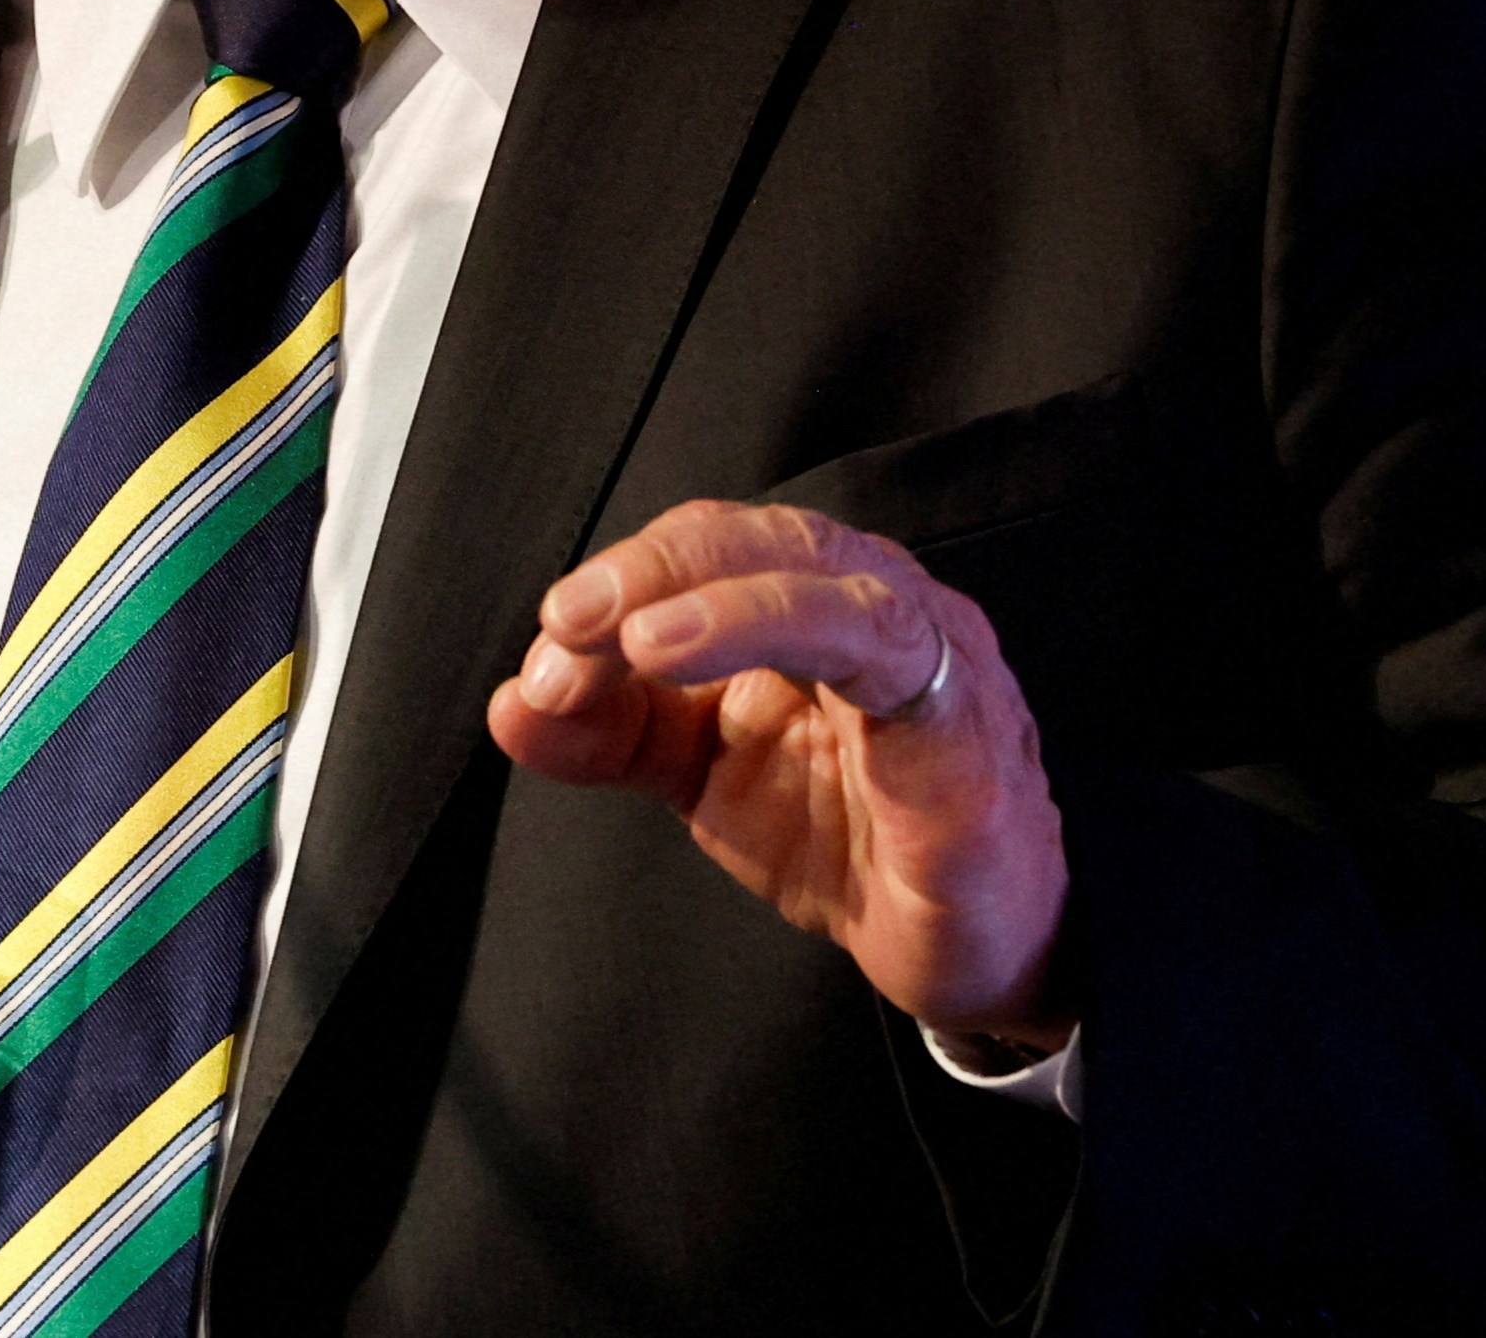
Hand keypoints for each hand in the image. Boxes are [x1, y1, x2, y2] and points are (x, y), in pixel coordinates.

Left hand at [484, 500, 1071, 1048]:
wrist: (972, 948)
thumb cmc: (852, 836)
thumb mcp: (706, 778)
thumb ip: (613, 735)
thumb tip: (512, 702)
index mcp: (809, 597)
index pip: (706, 546)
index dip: (619, 585)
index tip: (548, 658)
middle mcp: (872, 601)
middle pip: (759, 538)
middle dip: (651, 572)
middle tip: (568, 626)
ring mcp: (929, 655)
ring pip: (824, 579)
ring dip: (719, 600)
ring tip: (636, 641)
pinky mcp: (963, 727)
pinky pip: (892, 655)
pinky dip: (806, 642)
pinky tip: (740, 682)